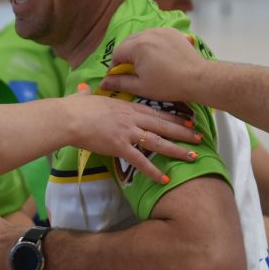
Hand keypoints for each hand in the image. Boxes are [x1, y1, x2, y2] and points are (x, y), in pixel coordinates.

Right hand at [63, 87, 200, 183]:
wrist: (69, 118)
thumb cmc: (75, 107)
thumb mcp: (88, 97)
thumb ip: (91, 94)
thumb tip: (85, 90)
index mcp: (127, 107)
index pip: (156, 112)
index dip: (174, 117)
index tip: (188, 120)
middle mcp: (132, 119)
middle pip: (163, 126)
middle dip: (183, 132)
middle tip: (199, 137)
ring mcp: (127, 133)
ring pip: (158, 142)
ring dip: (176, 150)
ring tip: (192, 157)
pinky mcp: (119, 147)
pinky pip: (140, 161)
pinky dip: (153, 171)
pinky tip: (164, 179)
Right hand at [101, 28, 206, 101]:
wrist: (197, 78)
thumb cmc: (168, 85)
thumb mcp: (140, 87)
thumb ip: (119, 82)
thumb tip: (102, 83)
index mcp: (137, 46)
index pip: (117, 53)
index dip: (115, 66)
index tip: (120, 77)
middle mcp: (147, 33)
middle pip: (127, 43)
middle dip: (126, 56)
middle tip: (132, 71)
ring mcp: (160, 30)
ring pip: (141, 37)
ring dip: (138, 49)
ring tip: (145, 64)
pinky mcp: (171, 31)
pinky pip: (154, 35)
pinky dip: (151, 44)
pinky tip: (158, 57)